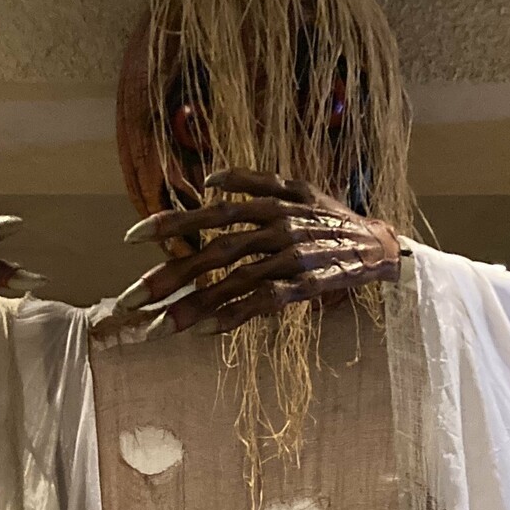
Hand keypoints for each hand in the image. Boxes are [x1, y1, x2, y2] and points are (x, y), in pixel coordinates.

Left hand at [111, 168, 400, 336]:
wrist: (379, 246)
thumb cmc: (332, 218)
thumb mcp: (297, 187)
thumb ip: (254, 181)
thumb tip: (210, 177)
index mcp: (270, 202)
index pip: (210, 212)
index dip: (170, 222)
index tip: (130, 237)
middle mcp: (276, 227)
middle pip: (213, 252)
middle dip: (168, 275)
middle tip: (131, 299)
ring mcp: (290, 258)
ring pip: (232, 281)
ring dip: (194, 306)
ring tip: (160, 327)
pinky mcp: (304, 286)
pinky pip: (262, 303)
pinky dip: (234, 316)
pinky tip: (206, 332)